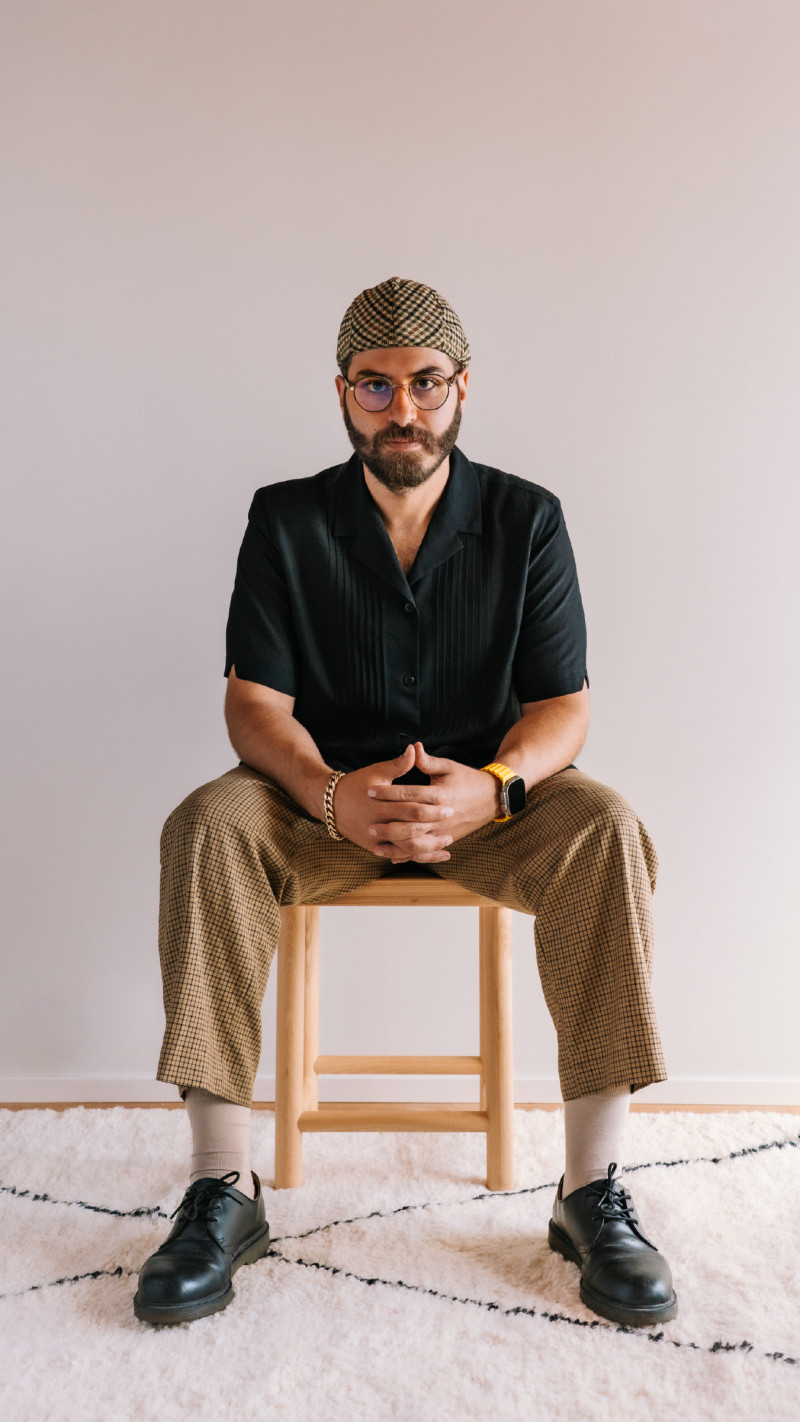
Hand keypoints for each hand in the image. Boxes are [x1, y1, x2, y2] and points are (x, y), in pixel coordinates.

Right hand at [333, 744, 455, 863]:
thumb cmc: (357, 784)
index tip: (448, 802)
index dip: (430, 804)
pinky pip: (399, 855)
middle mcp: (378, 823)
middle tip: (451, 819)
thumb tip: (415, 749)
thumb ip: (398, 765)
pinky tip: (433, 855)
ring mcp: (376, 838)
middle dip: (432, 824)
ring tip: (448, 843)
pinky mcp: (375, 847)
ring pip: (406, 847)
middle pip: (410, 827)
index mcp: (380, 803)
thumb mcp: (376, 772)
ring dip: (428, 847)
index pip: (409, 805)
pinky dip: (417, 856)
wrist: (330, 804)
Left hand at [365, 742, 498, 862]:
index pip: (409, 794)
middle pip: (410, 823)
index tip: (370, 791)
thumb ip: (427, 761)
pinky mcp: (446, 839)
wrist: (491, 798)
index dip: (388, 792)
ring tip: (376, 844)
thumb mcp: (449, 767)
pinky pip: (425, 851)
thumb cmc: (468, 779)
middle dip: (388, 826)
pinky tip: (393, 857)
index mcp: (440, 795)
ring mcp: (444, 830)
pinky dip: (409, 856)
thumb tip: (412, 747)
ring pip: (416, 842)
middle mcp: (441, 815)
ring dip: (395, 845)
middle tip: (368, 825)